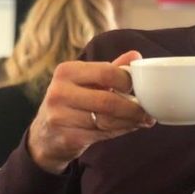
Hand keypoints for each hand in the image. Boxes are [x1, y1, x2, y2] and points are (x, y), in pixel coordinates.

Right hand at [28, 50, 155, 173]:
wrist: (45, 136)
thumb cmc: (71, 102)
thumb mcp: (86, 81)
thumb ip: (111, 69)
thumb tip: (136, 55)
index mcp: (66, 71)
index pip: (106, 72)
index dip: (128, 81)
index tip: (140, 88)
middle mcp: (59, 92)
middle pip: (108, 101)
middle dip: (134, 108)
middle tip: (149, 112)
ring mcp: (60, 117)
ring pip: (107, 120)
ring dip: (131, 122)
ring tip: (144, 120)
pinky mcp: (66, 138)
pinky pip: (102, 135)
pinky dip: (120, 131)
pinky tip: (129, 128)